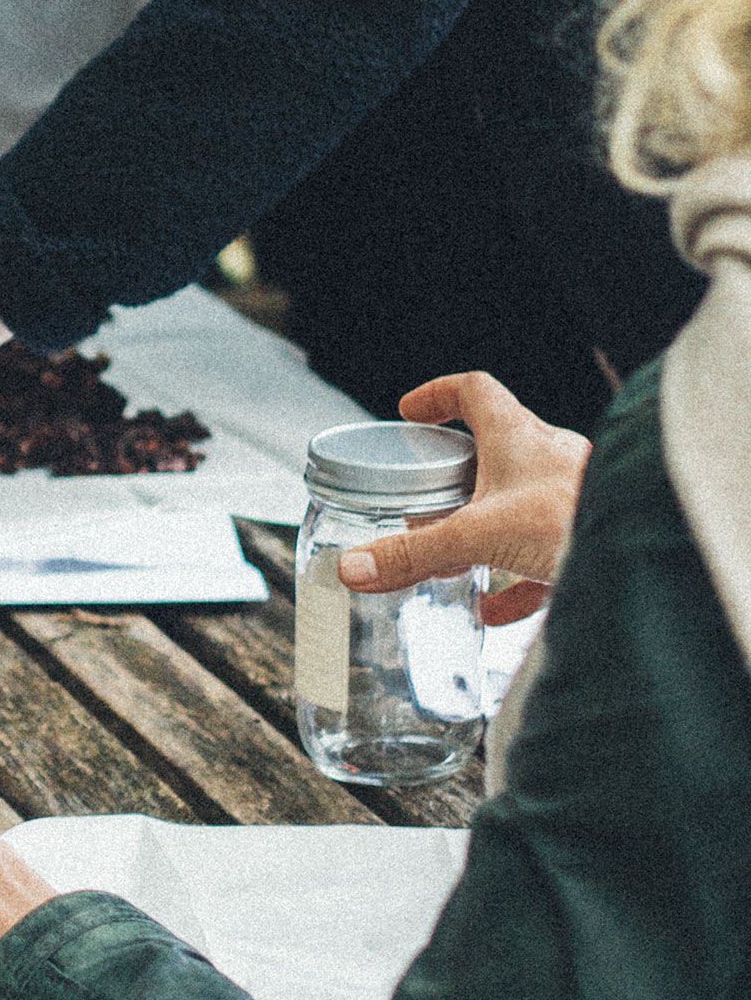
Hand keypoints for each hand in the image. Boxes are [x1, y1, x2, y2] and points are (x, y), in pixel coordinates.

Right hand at [337, 370, 591, 623]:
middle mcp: (547, 456)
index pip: (473, 391)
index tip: (411, 411)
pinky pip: (543, 550)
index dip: (440, 395)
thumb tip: (354, 568)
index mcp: (516, 435)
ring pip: (520, 501)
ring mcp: (571, 495)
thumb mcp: (478, 536)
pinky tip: (494, 608)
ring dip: (486, 525)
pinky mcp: (587, 534)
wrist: (645, 552)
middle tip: (427, 495)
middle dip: (458, 473)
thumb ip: (415, 554)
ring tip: (455, 556)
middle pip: (495, 447)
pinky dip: (514, 576)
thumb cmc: (572, 519)